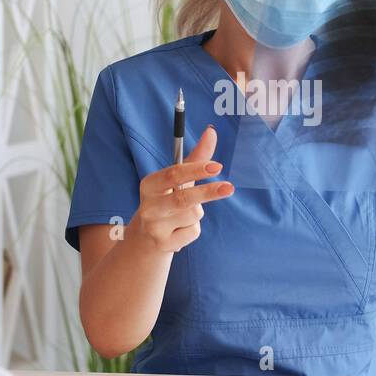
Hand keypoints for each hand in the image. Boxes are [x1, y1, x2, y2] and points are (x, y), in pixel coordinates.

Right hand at [130, 125, 233, 253]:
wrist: (146, 239)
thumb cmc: (166, 201)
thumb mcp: (177, 180)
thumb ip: (196, 157)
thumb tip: (212, 131)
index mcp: (150, 184)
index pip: (173, 174)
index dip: (196, 169)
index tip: (217, 166)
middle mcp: (148, 205)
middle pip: (183, 198)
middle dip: (208, 192)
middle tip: (229, 187)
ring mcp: (153, 226)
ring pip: (193, 215)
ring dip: (197, 214)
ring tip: (183, 216)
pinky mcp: (162, 244)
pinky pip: (193, 232)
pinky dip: (193, 230)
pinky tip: (179, 231)